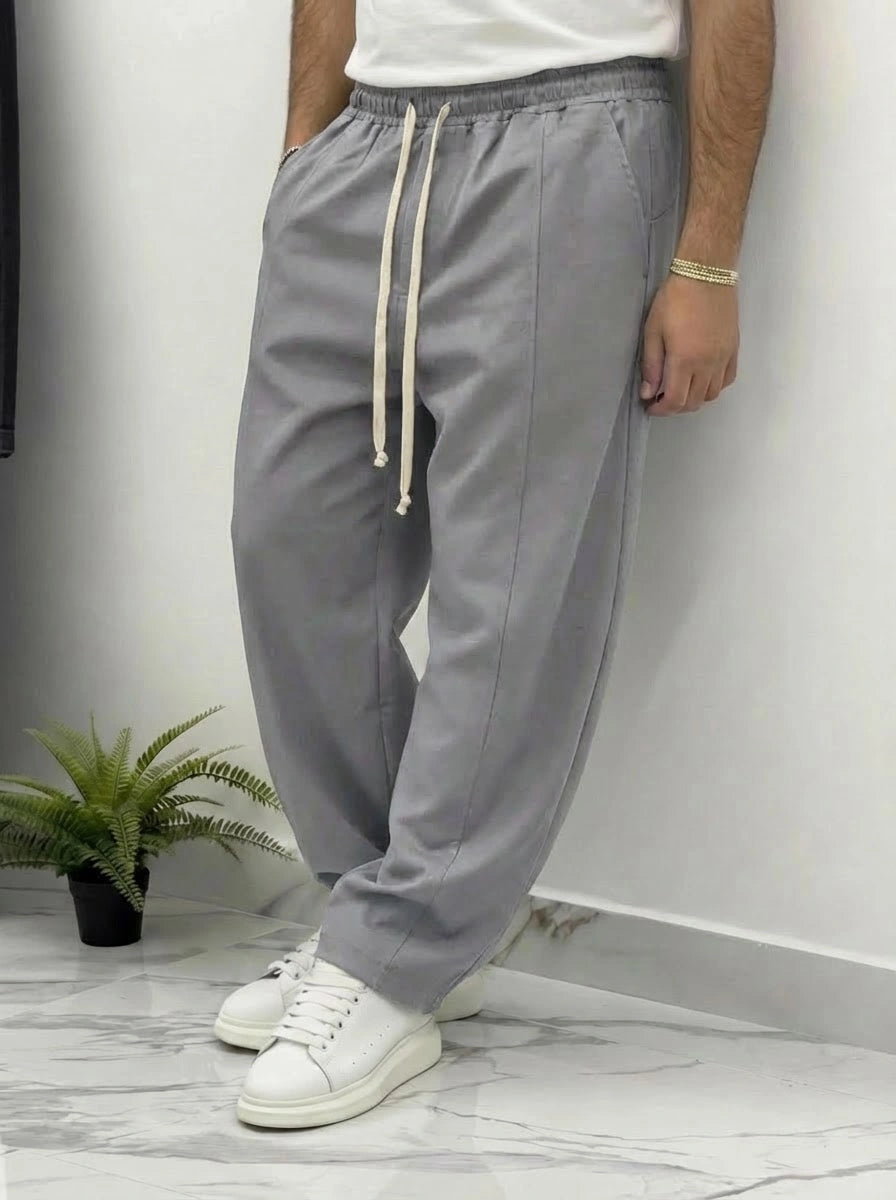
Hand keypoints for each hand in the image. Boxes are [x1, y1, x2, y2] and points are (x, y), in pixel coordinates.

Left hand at [639, 272, 738, 414]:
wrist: (707, 274)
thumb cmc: (674, 299)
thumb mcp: (653, 331)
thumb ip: (651, 366)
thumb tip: (648, 393)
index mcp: (685, 360)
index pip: (675, 401)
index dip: (661, 410)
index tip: (650, 406)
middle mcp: (707, 365)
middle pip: (694, 402)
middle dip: (675, 407)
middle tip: (661, 398)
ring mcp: (724, 358)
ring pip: (711, 394)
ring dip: (694, 398)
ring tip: (680, 388)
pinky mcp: (734, 349)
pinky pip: (727, 379)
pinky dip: (713, 387)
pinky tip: (701, 379)